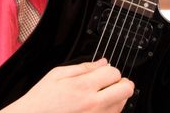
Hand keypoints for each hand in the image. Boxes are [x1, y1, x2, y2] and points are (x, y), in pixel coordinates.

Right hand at [4, 59, 133, 112]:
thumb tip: (102, 62)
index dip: (110, 70)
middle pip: (126, 90)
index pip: (113, 73)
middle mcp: (93, 104)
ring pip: (123, 104)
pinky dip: (110, 109)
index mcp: (82, 87)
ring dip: (116, 97)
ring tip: (101, 95)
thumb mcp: (57, 74)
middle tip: (112, 82)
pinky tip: (97, 107)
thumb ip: (83, 67)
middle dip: (122, 82)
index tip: (104, 72)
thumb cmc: (42, 99)